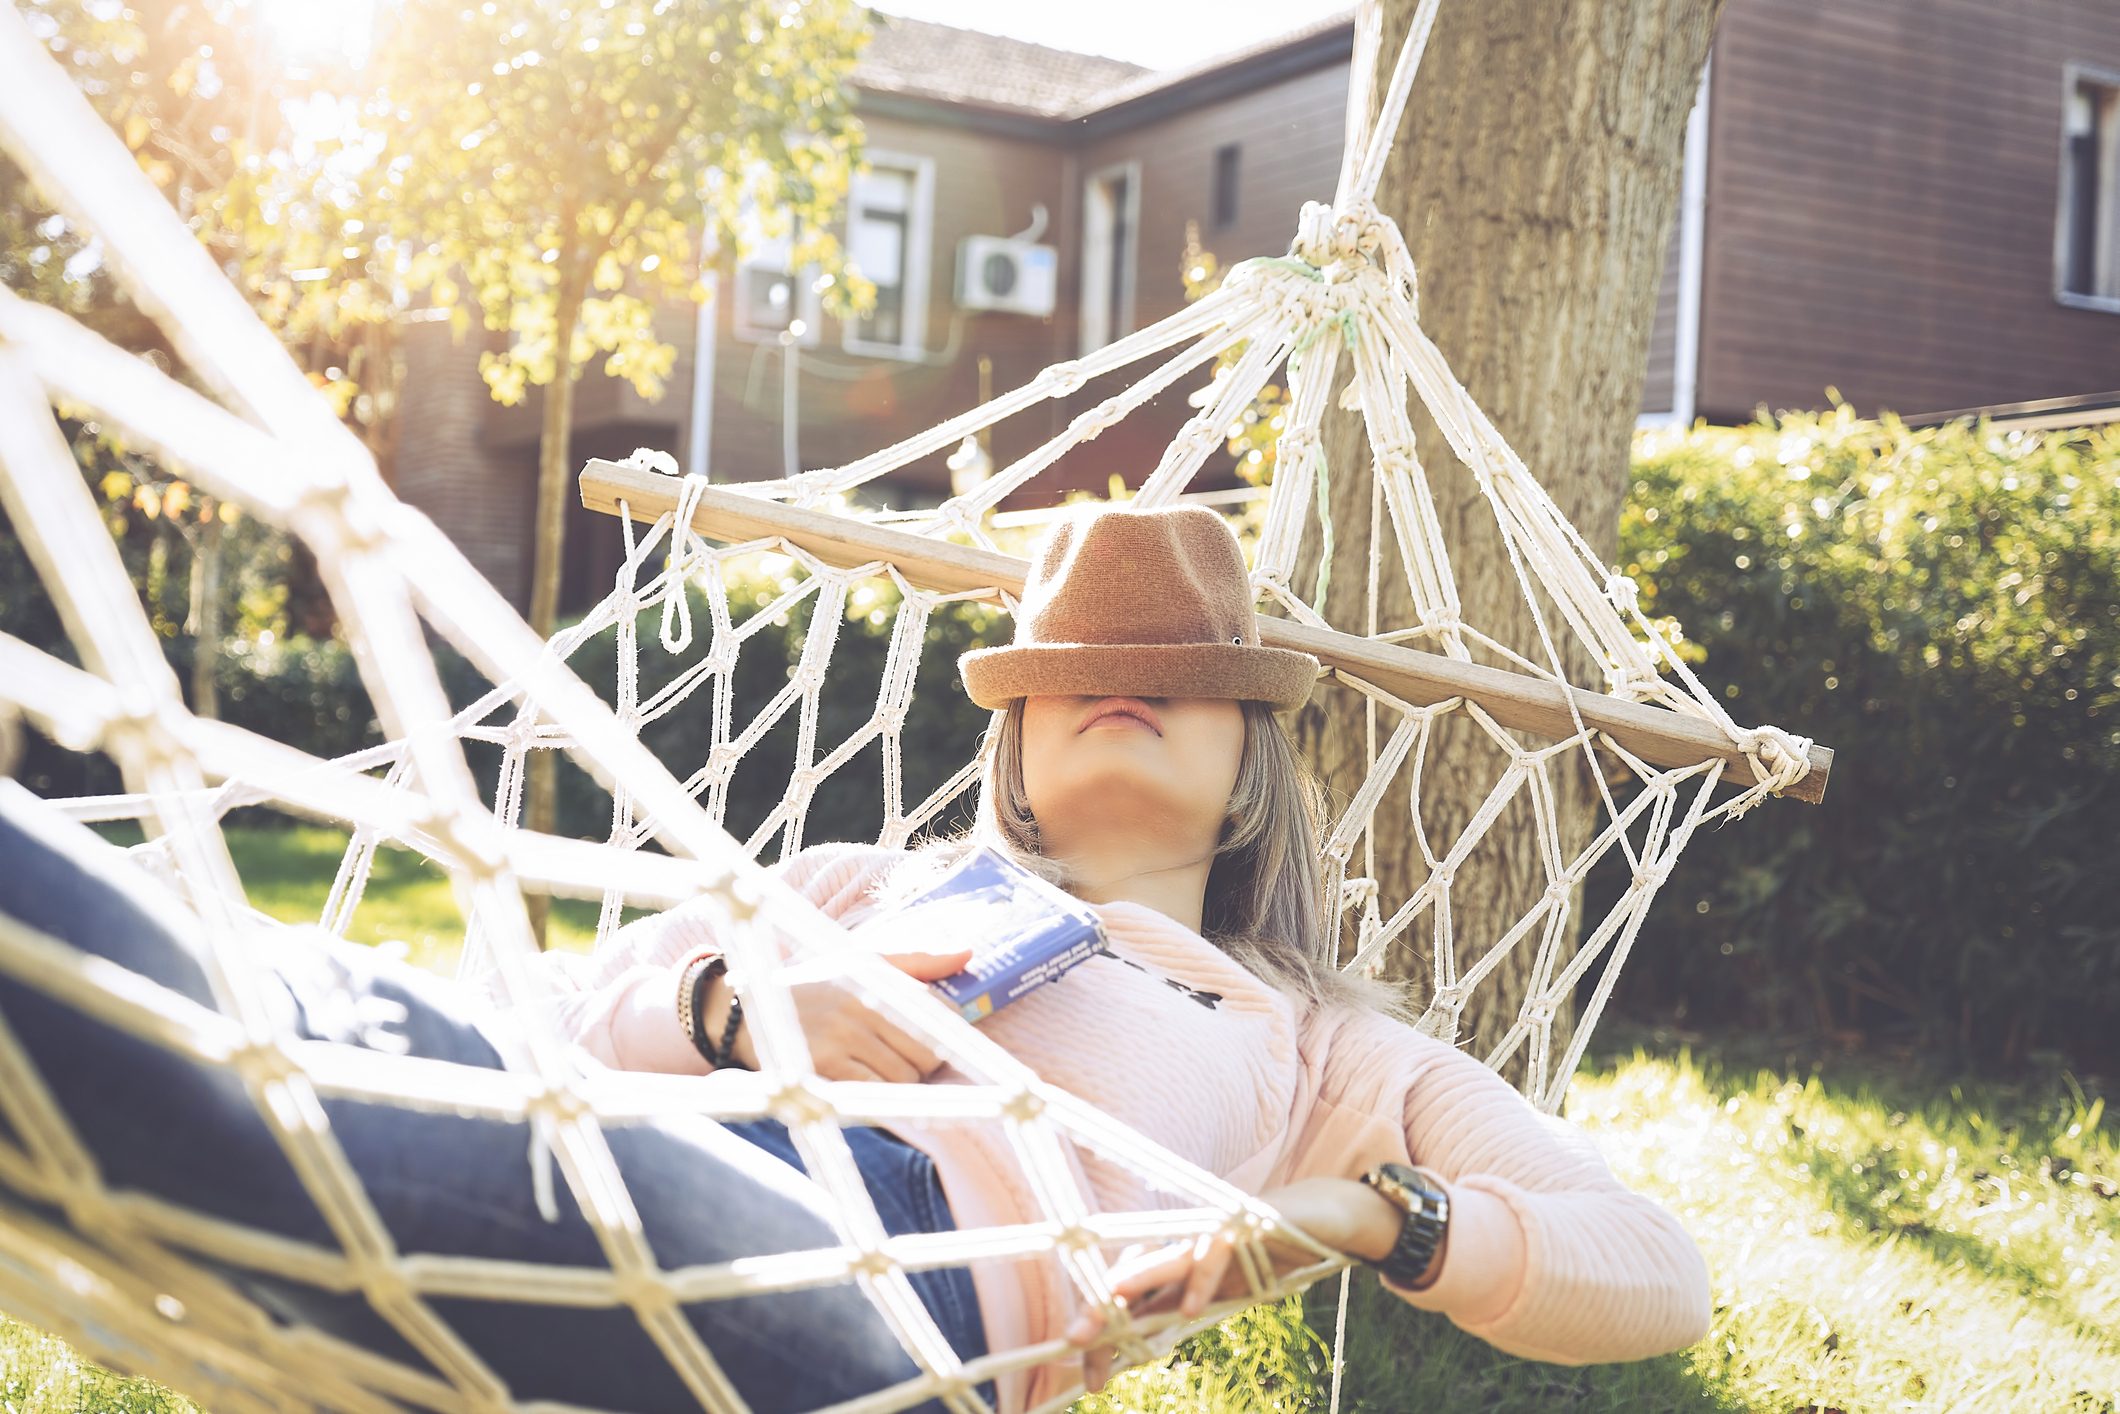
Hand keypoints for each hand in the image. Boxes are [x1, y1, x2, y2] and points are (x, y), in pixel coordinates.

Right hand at [723, 945, 972, 1082]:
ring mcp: (842, 1037)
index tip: (936, 1041)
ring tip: (880, 1071)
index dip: (947, 1034)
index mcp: (875, 978)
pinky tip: (865, 1086)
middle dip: (924, 1063)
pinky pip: (873, 1092)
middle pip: (927, 1052)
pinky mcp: (823, 1066)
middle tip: (904, 1060)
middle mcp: (860, 1006)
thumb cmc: (814, 985)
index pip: (938, 1012)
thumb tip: (968, 953)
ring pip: (904, 1077)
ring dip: (900, 1083)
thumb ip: (917, 963)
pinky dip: (878, 1097)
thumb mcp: (861, 962)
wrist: (747, 1009)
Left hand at [1062, 1177, 1404, 1393]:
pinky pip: (1218, 1251)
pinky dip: (1203, 1278)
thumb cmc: (1266, 1255)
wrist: (1322, 1218)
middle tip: (1074, 1340)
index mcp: (1177, 1268)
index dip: (1105, 1335)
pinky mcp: (1245, 1224)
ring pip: (1167, 1257)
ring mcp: (1213, 1233)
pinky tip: (1192, 1307)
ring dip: (1139, 1280)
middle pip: (1136, 1276)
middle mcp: (1186, 1248)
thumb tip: (1136, 1349)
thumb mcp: (1221, 1295)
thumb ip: (1181, 1313)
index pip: (1130, 1302)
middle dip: (1101, 1307)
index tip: (1089, 1381)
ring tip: (1110, 1301)